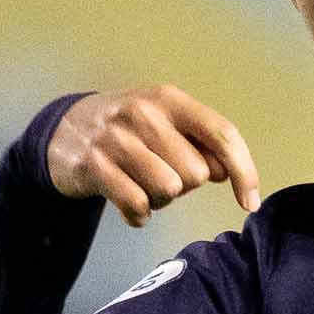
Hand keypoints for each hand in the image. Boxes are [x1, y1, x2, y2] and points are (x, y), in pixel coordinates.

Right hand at [47, 84, 262, 225]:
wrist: (64, 130)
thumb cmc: (132, 131)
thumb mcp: (166, 123)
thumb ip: (202, 143)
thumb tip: (227, 173)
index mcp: (169, 99)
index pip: (223, 135)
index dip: (244, 172)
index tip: (249, 203)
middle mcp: (143, 112)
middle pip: (197, 173)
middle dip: (185, 185)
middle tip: (160, 173)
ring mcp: (116, 137)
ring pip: (169, 190)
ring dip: (161, 199)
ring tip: (143, 185)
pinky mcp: (93, 165)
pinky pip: (137, 205)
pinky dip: (138, 214)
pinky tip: (129, 203)